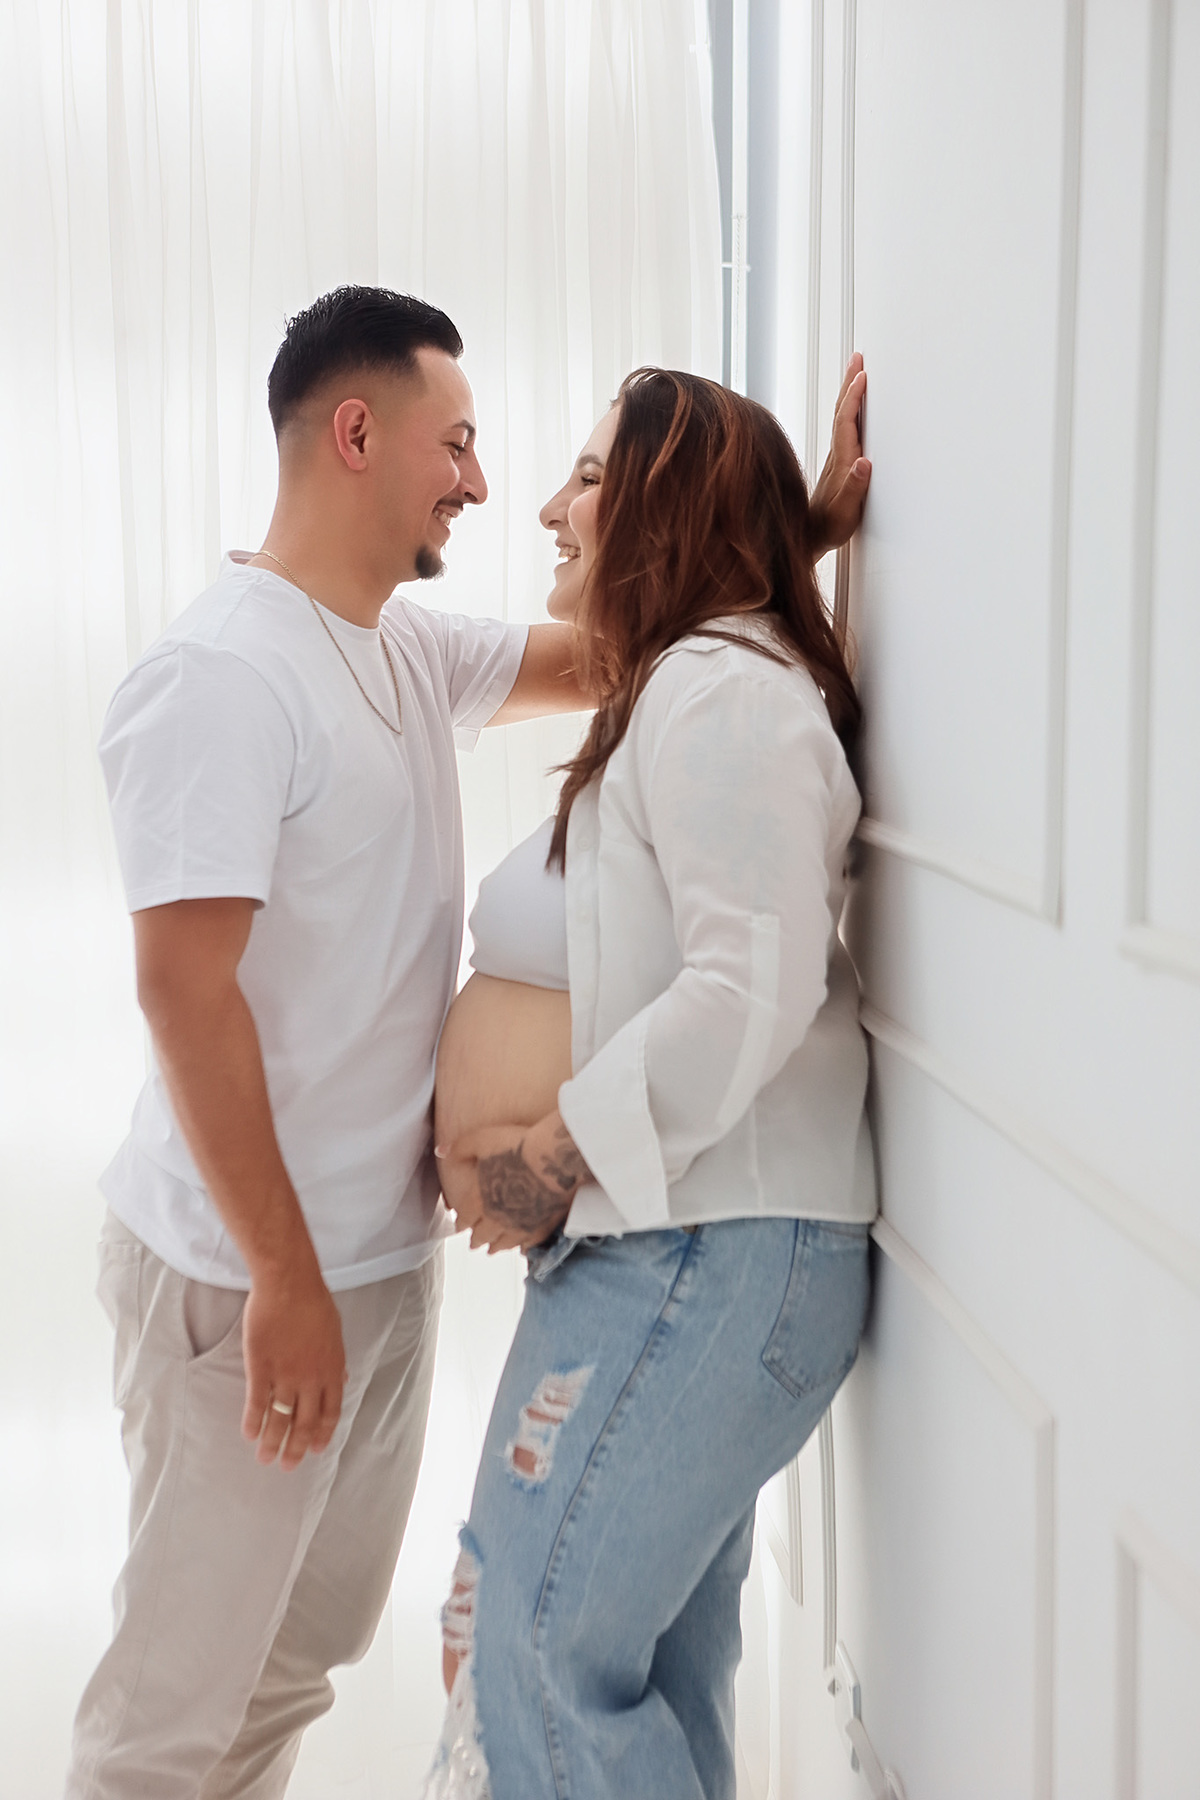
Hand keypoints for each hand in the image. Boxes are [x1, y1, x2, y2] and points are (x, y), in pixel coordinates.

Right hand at [241, 1265, 346, 1469]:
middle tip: (288, 1466)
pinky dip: (253, 1421)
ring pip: (280, 1418)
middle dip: (297, 1448)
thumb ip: (336, 1362)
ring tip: (265, 1460)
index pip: (330, 1412)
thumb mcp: (335, 1333)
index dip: (323, 1433)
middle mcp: (311, 1378)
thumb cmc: (314, 1302)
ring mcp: (285, 1374)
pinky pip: (257, 1402)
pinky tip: (249, 1435)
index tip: (317, 1450)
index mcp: (332, 1370)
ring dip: (272, 1442)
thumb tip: (343, 1381)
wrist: (290, 1283)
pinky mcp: (261, 1367)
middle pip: (305, 1422)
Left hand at [436, 1112, 590, 1254]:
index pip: (465, 1217)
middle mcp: (497, 1219)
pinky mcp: (543, 1227)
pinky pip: (530, 1244)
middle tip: (474, 1243)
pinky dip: (524, 1248)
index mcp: (479, 1200)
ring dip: (496, 1247)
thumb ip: (459, 1148)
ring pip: (504, 1243)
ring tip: (492, 1250)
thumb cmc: (517, 1145)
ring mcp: (521, 1226)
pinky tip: (523, 1249)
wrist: (554, 1159)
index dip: (461, 1222)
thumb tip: (441, 1151)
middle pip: (483, 1235)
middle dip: (476, 1239)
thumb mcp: (481, 1139)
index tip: (460, 1226)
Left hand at [807, 353, 871, 555]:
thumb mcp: (845, 512)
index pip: (846, 421)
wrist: (810, 537)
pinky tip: (854, 408)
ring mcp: (836, 457)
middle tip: (858, 357)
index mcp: (841, 461)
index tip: (863, 376)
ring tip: (857, 372)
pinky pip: (844, 426)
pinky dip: (850, 409)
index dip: (854, 398)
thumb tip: (864, 463)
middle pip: (842, 410)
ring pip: (842, 416)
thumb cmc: (828, 527)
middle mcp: (836, 454)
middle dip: (850, 382)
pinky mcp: (837, 462)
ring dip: (849, 392)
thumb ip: (855, 488)